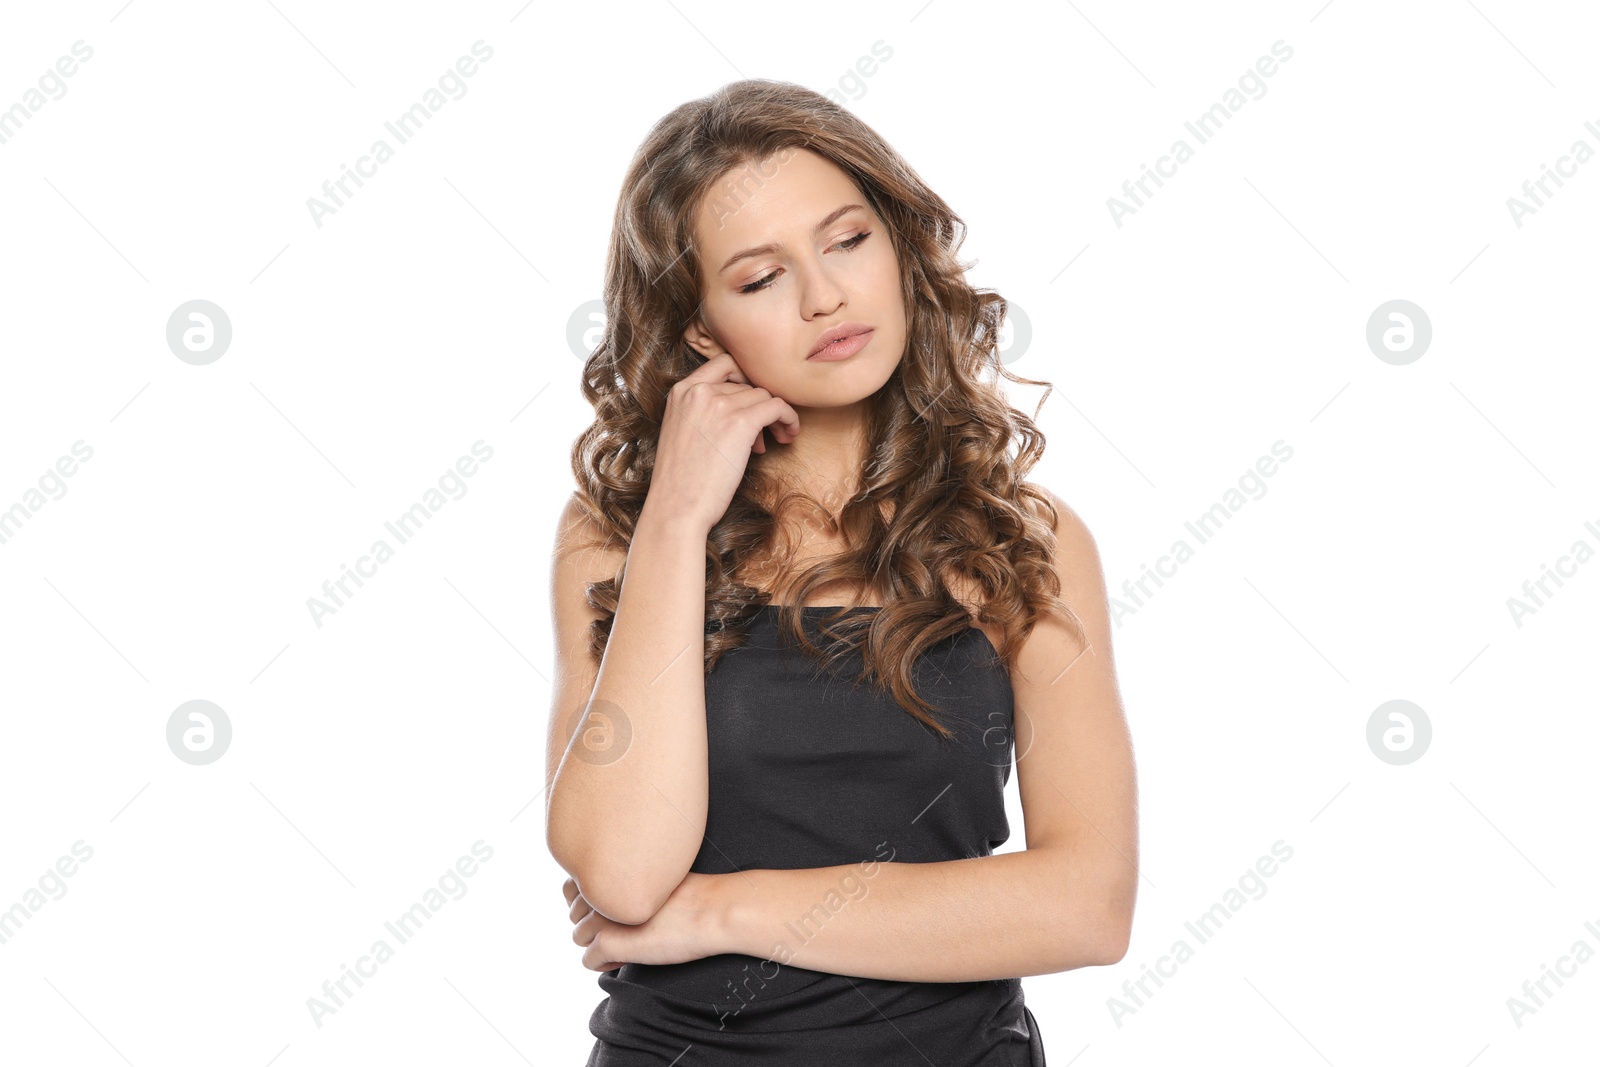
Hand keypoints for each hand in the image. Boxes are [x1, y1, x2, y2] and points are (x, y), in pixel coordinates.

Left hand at [564, 872, 725, 971]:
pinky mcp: (609, 943)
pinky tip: (628, 959)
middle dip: (594, 923)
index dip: (591, 902)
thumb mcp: (653, 874)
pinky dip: (605, 963)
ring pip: (579, 937)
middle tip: (625, 928)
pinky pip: (589, 960)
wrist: (711, 909)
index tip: (615, 910)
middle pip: (574, 914)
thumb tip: (609, 900)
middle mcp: (598, 891)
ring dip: (599, 943)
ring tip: (629, 944)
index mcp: (608, 871)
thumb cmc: (692, 892)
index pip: (571, 888)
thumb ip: (625, 878)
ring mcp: (601, 917)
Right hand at [645, 352, 799, 534]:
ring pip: (763, 396)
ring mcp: (719, 404)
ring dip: (773, 417)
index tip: (752, 399)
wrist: (676, 507)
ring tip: (773, 441)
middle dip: (758, 406)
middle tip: (763, 433)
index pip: (724, 364)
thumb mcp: (682, 431)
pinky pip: (777, 406)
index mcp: (681, 391)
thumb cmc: (680, 480)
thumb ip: (703, 410)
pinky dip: (788, 418)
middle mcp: (699, 391)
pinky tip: (789, 433)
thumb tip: (743, 407)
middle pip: (747, 384)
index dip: (745, 378)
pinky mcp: (740, 423)